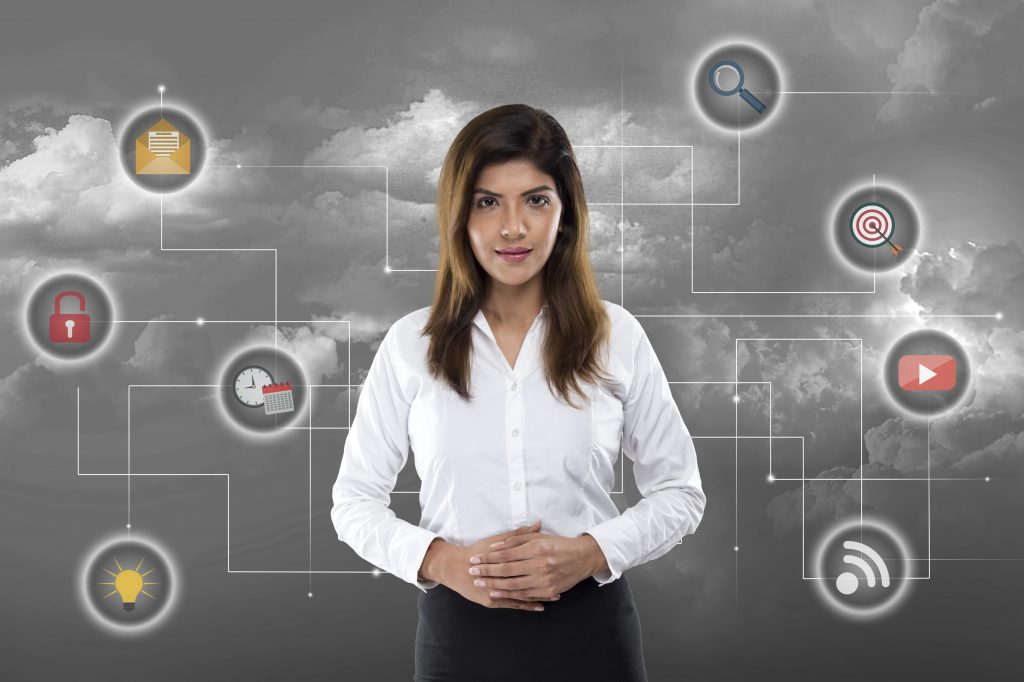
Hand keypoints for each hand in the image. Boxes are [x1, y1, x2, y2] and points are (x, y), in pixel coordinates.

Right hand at [418, 521, 550, 611]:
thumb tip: (538, 524)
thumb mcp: (497, 540)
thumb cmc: (477, 551)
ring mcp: (496, 592)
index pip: (527, 563)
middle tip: (561, 584)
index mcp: (503, 560)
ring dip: (539, 596)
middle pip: (527, 581)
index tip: (558, 565)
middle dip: (544, 583)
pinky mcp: (492, 602)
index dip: (543, 565)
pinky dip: (527, 605)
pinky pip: (514, 604)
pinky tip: (539, 606)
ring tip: (555, 596)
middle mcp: (500, 578)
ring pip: (522, 595)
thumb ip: (519, 534)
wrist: (454, 567)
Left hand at [467, 523, 608, 601]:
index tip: (475, 558)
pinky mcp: (548, 590)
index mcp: (537, 548)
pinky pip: (525, 595)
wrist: (583, 557)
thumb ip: (517, 539)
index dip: (489, 557)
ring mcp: (545, 579)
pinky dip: (510, 595)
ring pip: (514, 585)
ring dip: (494, 585)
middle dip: (487, 572)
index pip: (507, 554)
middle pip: (507, 570)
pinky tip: (497, 593)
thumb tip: (497, 546)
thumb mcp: (539, 537)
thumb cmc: (558, 544)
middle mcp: (541, 564)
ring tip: (480, 584)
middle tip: (472, 572)